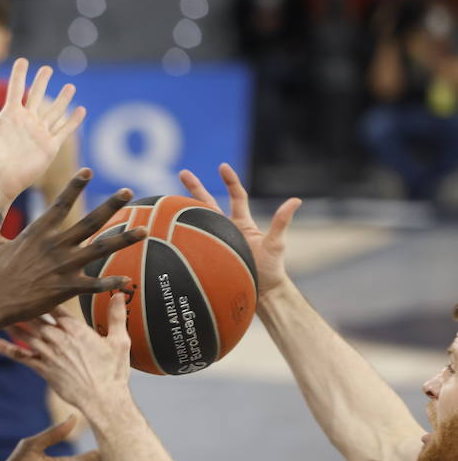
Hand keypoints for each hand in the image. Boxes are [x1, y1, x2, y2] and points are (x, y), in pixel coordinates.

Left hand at [0, 58, 85, 199]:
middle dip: (42, 82)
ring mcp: (38, 134)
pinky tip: (80, 109)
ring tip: (70, 87)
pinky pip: (64, 131)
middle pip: (37, 96)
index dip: (20, 74)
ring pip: (54, 112)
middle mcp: (25, 123)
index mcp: (9, 116)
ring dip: (62, 99)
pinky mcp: (49, 148)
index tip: (22, 60)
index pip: (16, 89)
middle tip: (47, 68)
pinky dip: (73, 121)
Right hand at [0, 173, 144, 327]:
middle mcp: (55, 245)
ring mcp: (63, 266)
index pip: (60, 203)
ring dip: (124, 239)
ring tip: (144, 230)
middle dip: (111, 205)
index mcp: (38, 232)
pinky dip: (112, 283)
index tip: (89, 171)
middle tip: (128, 191)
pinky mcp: (66, 288)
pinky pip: (95, 284)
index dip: (75, 186)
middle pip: (89, 221)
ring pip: (100, 249)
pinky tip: (128, 280)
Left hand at [0, 294, 132, 405]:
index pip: (55, 305)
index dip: (43, 294)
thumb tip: (119, 293)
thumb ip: (117, 316)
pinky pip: (18, 355)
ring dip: (10, 321)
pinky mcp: (41, 368)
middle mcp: (58, 338)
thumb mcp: (119, 341)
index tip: (31, 284)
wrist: (102, 399)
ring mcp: (48, 353)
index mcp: (76, 329)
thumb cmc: (113, 372)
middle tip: (6, 292)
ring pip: (24, 332)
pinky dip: (4, 347)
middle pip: (35, 316)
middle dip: (21, 305)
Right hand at [179, 163, 299, 298]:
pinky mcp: (206, 255)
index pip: (236, 196)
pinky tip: (164, 231)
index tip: (222, 166)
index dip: (230, 181)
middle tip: (183, 173)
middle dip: (195, 187)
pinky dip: (179, 234)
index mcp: (242, 224)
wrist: (260, 294)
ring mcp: (214, 242)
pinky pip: (191, 242)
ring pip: (196, 221)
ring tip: (166, 201)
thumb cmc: (270, 270)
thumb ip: (281, 222)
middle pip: (208, 203)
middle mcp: (226, 230)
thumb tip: (295, 200)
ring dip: (183, 210)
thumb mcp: (276, 244)